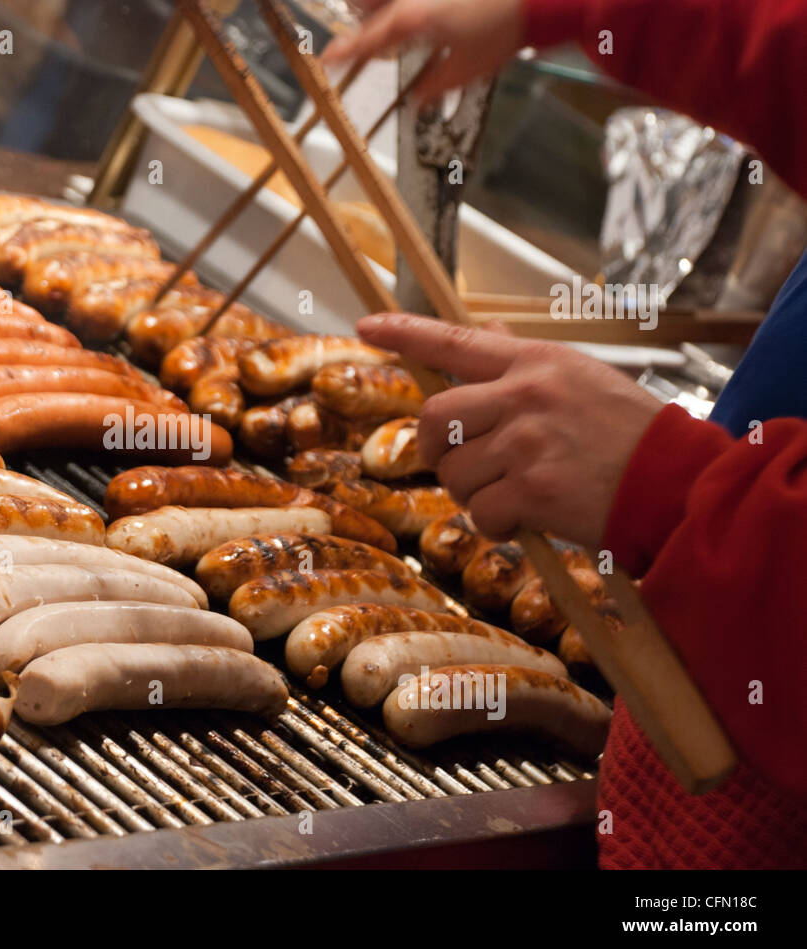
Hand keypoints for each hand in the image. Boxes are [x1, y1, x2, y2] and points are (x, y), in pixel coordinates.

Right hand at [322, 0, 525, 102]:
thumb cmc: (502, 26)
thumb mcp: (466, 69)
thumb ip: (435, 87)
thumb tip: (418, 100)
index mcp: (410, 21)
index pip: (365, 41)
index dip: (342, 53)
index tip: (326, 60)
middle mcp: (412, 0)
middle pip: (366, 6)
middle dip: (361, 22)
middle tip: (364, 40)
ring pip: (387, 3)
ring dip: (383, 14)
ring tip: (400, 32)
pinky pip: (410, 3)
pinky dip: (407, 13)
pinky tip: (427, 24)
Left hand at [357, 314, 664, 546]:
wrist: (678, 483)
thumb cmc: (630, 434)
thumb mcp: (580, 379)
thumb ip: (524, 365)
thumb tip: (485, 331)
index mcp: (536, 362)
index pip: (455, 341)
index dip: (404, 334)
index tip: (366, 327)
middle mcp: (526, 395)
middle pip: (433, 417)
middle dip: (431, 449)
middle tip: (457, 465)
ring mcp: (528, 442)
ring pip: (453, 472)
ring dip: (472, 494)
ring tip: (514, 494)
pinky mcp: (534, 489)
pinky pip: (481, 512)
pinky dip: (495, 525)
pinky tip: (527, 520)